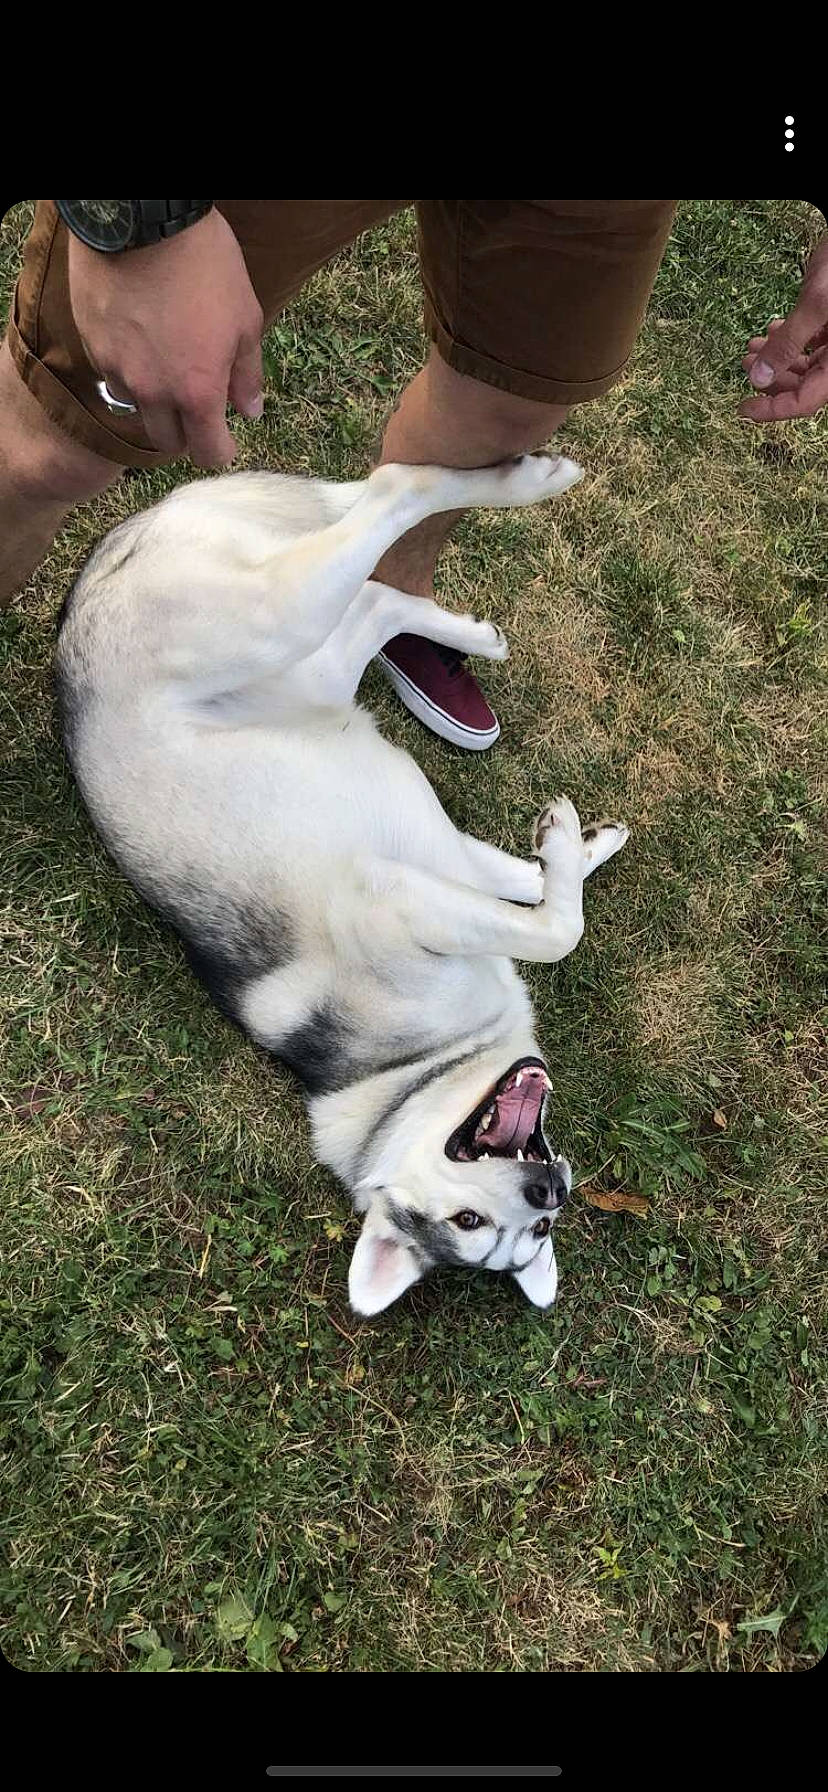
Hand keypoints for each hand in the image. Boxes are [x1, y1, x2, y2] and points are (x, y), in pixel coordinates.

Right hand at [67, 208, 264, 465]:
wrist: (143, 219)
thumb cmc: (204, 265)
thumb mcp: (245, 318)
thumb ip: (247, 374)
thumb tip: (250, 412)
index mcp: (196, 392)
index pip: (207, 452)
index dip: (219, 451)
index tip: (224, 442)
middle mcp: (153, 392)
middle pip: (167, 440)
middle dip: (186, 431)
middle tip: (198, 404)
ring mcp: (117, 370)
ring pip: (138, 407)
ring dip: (155, 398)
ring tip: (168, 360)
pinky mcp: (92, 346)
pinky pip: (114, 374)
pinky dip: (130, 368)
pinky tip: (142, 338)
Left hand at [739, 234, 827, 421]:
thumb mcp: (816, 305)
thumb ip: (789, 343)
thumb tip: (759, 377)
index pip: (806, 400)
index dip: (773, 409)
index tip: (744, 408)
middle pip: (804, 386)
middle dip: (771, 380)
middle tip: (744, 366)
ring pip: (805, 364)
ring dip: (776, 359)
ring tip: (750, 348)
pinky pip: (809, 343)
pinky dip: (788, 340)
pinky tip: (772, 330)